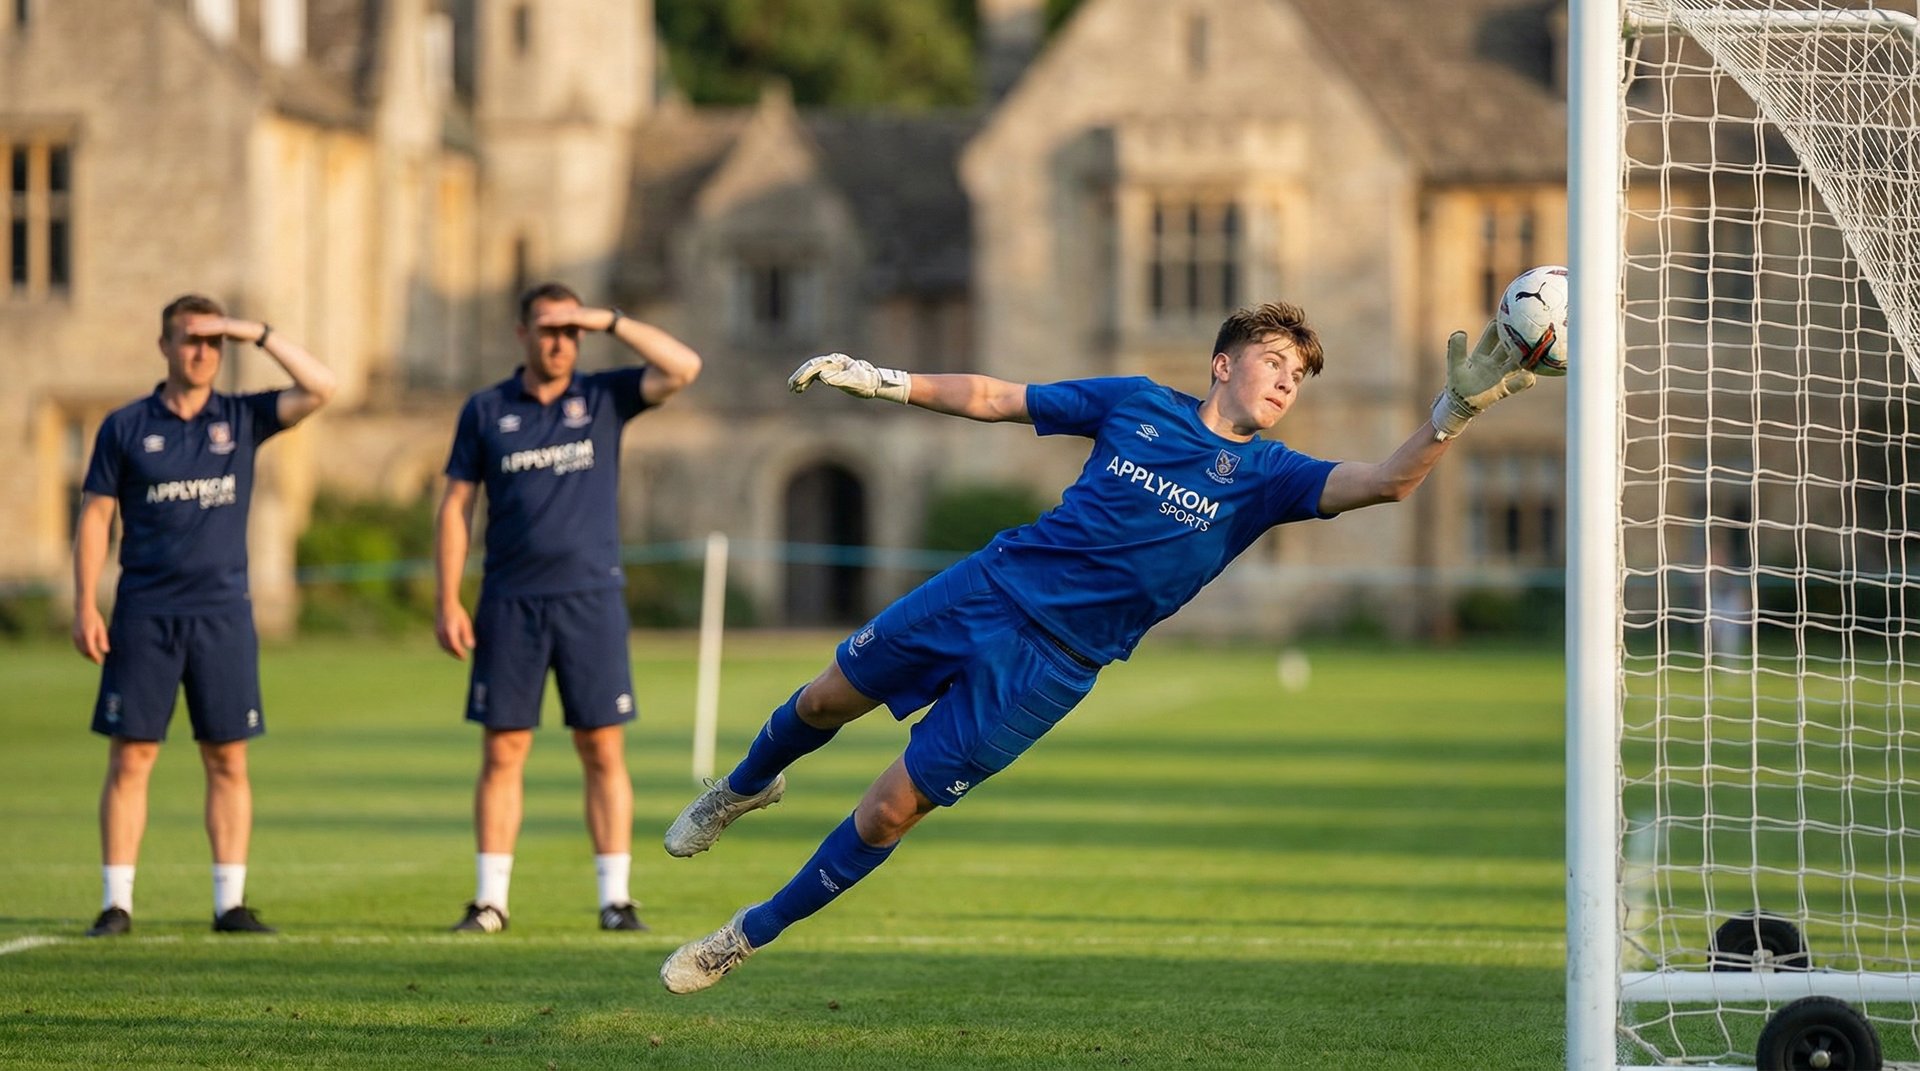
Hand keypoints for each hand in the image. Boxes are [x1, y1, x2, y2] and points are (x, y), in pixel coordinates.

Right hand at [72, 606, 108, 664]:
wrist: (83, 610)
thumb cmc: (95, 618)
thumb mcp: (101, 628)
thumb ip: (103, 640)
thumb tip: (106, 651)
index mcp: (87, 635)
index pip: (91, 650)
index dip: (96, 657)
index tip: (101, 662)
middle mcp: (79, 636)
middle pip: (85, 651)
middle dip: (91, 658)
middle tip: (99, 661)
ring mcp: (75, 636)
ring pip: (80, 650)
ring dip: (87, 655)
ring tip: (94, 658)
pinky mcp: (73, 635)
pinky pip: (78, 646)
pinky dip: (83, 650)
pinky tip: (88, 652)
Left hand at [181, 314, 264, 343]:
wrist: (257, 332)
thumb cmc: (247, 335)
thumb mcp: (233, 336)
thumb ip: (226, 335)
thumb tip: (223, 338)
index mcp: (221, 324)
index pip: (207, 324)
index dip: (197, 325)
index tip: (187, 329)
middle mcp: (220, 321)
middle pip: (204, 322)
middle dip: (192, 324)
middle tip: (180, 327)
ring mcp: (223, 323)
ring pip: (206, 324)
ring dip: (195, 327)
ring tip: (184, 330)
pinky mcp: (226, 326)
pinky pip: (211, 328)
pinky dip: (202, 330)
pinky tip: (194, 331)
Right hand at [436, 603, 474, 660]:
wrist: (444, 603)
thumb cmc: (457, 612)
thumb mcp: (465, 623)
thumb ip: (467, 635)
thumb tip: (471, 647)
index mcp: (450, 632)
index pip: (455, 647)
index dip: (460, 653)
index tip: (465, 658)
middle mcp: (442, 634)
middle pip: (449, 648)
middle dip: (455, 654)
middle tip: (462, 657)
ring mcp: (438, 633)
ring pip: (443, 646)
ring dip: (450, 651)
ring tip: (457, 654)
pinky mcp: (436, 631)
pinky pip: (440, 642)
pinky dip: (445, 647)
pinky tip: (451, 647)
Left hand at [531, 305, 612, 333]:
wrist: (607, 320)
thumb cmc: (600, 323)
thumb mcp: (587, 326)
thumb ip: (581, 326)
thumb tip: (578, 330)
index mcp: (574, 314)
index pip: (561, 317)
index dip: (552, 319)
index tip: (543, 323)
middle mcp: (572, 312)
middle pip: (557, 315)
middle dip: (547, 318)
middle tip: (536, 322)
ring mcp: (574, 314)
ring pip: (557, 316)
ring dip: (547, 319)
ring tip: (537, 322)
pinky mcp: (576, 317)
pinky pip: (562, 319)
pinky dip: (553, 321)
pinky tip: (547, 323)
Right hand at [787, 353, 910, 403]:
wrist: (873, 382)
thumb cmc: (865, 382)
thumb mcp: (853, 382)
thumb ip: (838, 379)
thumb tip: (821, 377)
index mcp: (836, 361)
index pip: (815, 365)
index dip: (804, 374)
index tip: (796, 383)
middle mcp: (832, 362)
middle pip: (811, 366)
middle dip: (800, 375)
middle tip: (790, 386)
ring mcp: (831, 367)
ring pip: (811, 371)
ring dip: (801, 379)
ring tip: (793, 389)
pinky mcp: (831, 374)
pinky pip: (815, 376)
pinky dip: (807, 382)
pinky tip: (801, 389)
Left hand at [1429, 320, 1536, 439]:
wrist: (1460, 404)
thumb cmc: (1457, 382)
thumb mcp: (1455, 364)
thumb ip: (1456, 349)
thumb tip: (1460, 332)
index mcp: (1482, 353)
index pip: (1493, 335)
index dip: (1500, 325)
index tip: (1509, 314)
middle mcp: (1494, 362)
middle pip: (1509, 347)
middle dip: (1518, 338)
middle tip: (1530, 326)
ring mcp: (1500, 375)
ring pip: (1516, 364)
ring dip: (1525, 359)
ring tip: (1535, 351)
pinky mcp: (1503, 390)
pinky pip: (1517, 385)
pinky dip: (1524, 381)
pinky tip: (1530, 377)